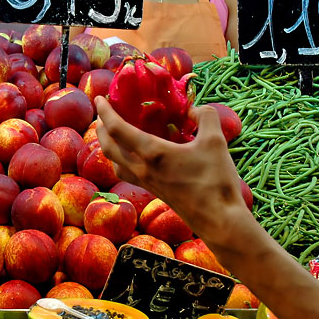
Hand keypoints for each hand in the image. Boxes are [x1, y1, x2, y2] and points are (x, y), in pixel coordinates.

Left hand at [94, 96, 248, 236]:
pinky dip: (121, 161)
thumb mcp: (216, 141)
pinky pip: (128, 173)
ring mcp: (146, 182)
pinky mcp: (154, 191)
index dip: (105, 112)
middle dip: (101, 128)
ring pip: (115, 163)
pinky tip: (133, 157)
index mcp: (152, 153)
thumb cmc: (216, 180)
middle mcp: (142, 168)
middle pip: (108, 147)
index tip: (100, 99)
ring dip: (107, 146)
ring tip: (111, 134)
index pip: (117, 129)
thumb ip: (206, 117)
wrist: (218, 220)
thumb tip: (194, 108)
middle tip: (101, 114)